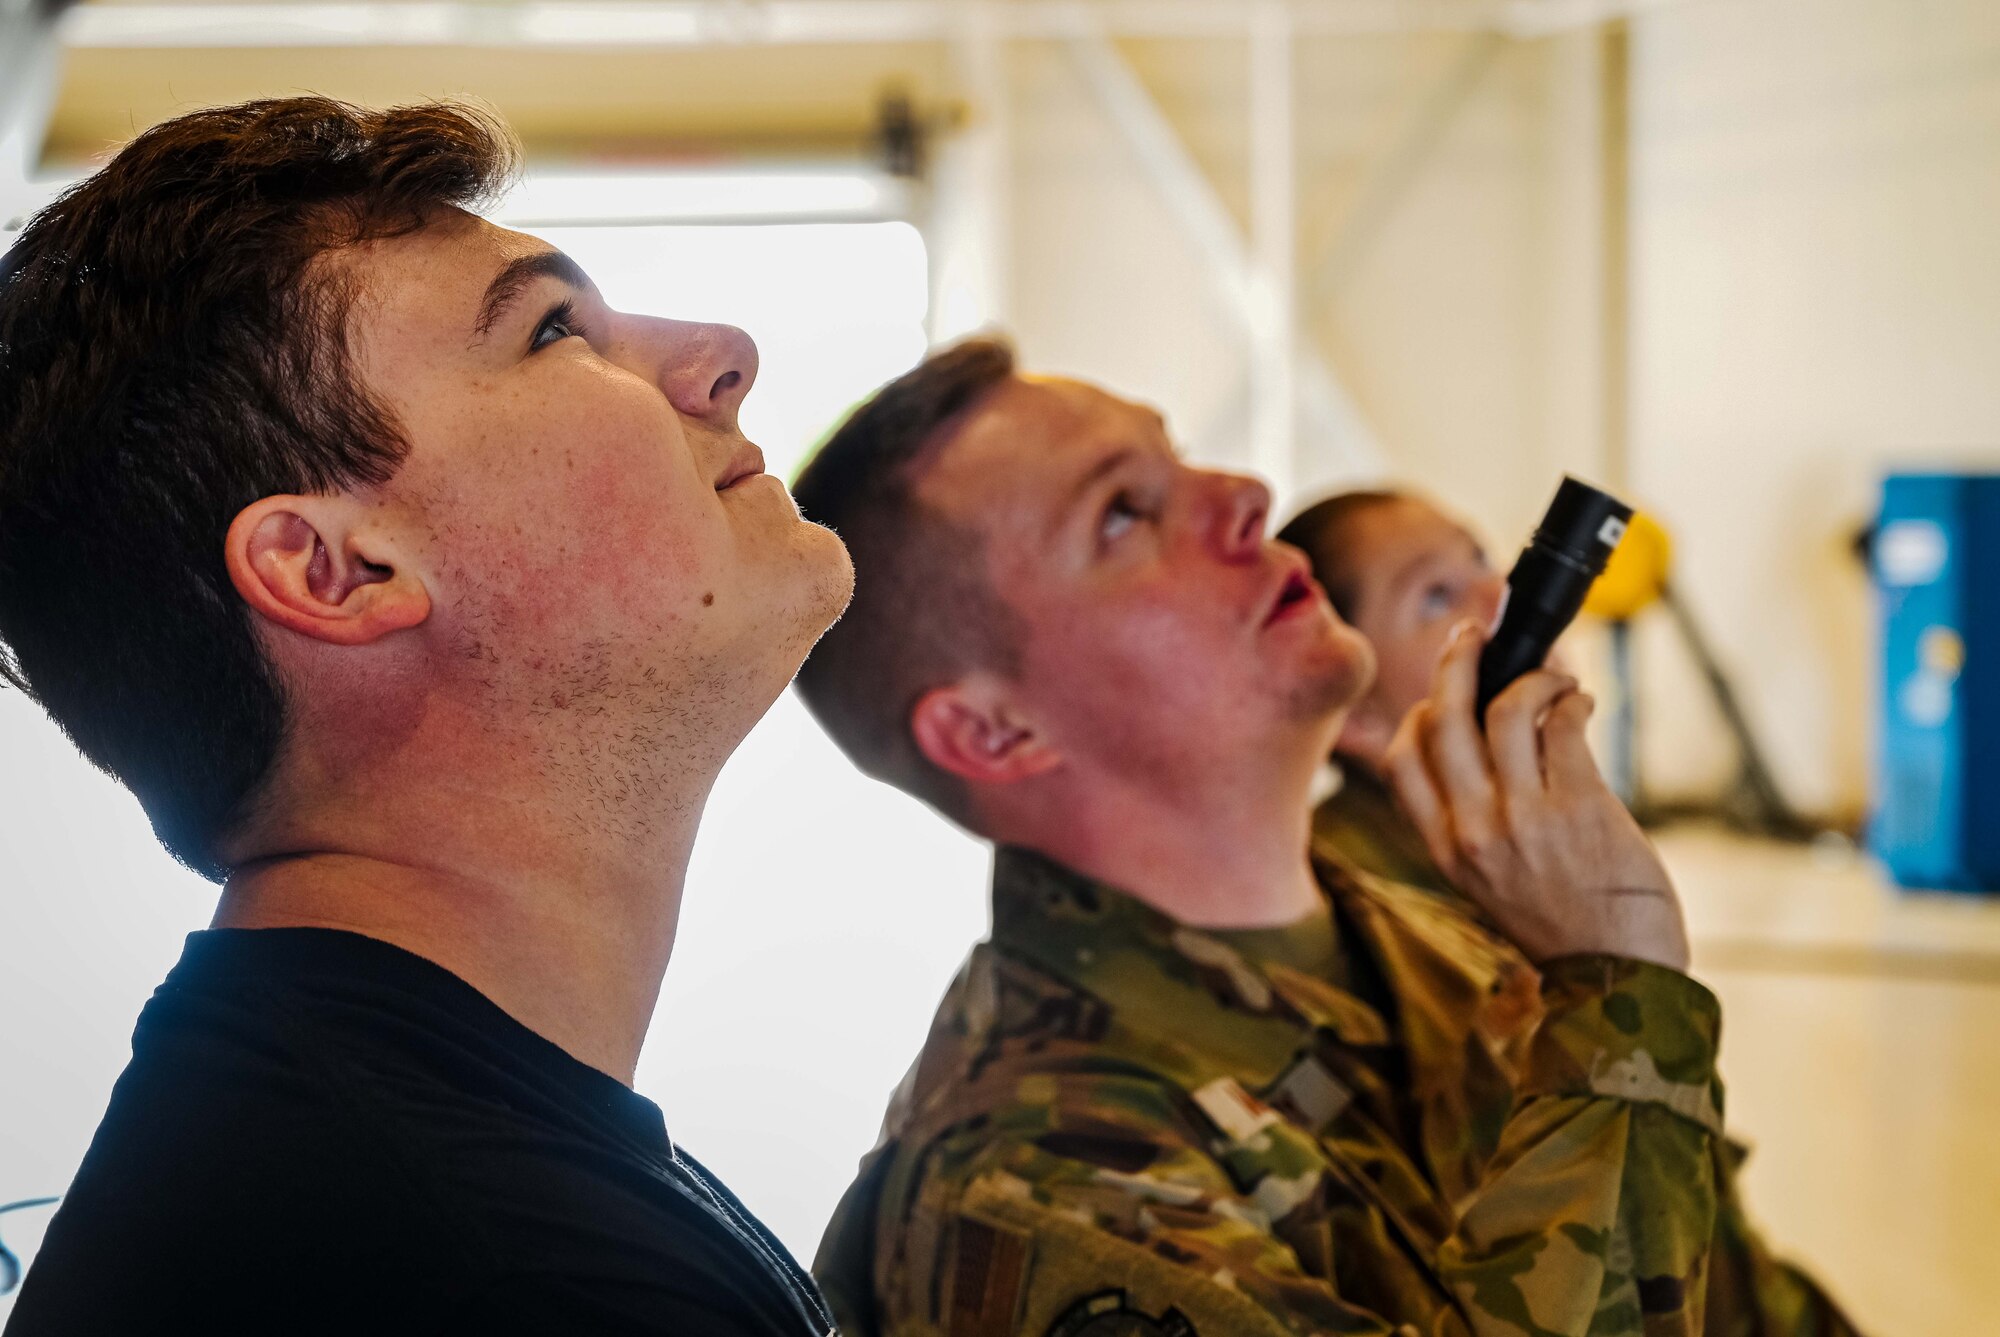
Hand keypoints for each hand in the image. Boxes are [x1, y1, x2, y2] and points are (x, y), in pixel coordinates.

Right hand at [1383, 621, 1689, 972]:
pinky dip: (1571, 700)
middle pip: (1445, 717)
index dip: (1419, 711)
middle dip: (1459, 660)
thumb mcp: (1490, 881)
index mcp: (1444, 848)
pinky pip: (1562, 725)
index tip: (1442, 686)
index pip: (1404, 760)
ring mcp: (1522, 818)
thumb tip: (1478, 739)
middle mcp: (1473, 830)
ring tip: (1555, 678)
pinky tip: (1581, 705)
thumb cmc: (1563, 924)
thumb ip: (1472, 820)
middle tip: (1477, 631)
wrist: (1619, 977)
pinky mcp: (1578, 806)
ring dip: (1533, 678)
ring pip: (1503, 710)